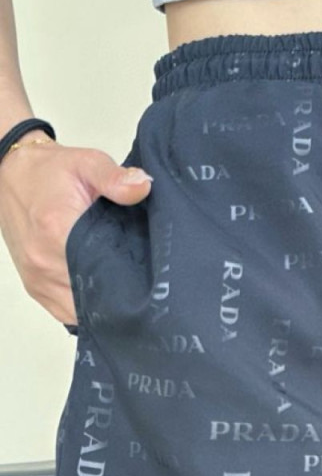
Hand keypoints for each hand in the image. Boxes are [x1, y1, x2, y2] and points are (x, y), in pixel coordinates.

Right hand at [0, 139, 152, 326]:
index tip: (153, 279)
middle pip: (95, 296)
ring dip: (105, 305)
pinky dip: (87, 309)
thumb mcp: (88, 163)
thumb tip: (143, 186)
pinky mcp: (35, 287)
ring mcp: (38, 278)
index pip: (104, 272)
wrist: (12, 174)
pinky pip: (66, 312)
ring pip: (81, 310)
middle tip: (147, 288)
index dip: (132, 281)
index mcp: (58, 231)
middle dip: (123, 297)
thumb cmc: (52, 171)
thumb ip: (115, 177)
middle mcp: (44, 261)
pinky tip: (105, 297)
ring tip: (129, 292)